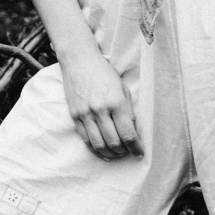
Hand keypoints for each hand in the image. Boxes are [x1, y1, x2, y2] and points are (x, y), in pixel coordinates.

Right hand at [58, 45, 143, 160]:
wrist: (79, 60)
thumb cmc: (104, 72)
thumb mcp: (122, 88)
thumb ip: (128, 110)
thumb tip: (132, 131)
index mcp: (116, 102)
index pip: (128, 134)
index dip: (136, 147)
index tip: (140, 153)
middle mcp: (100, 110)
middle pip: (114, 142)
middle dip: (124, 152)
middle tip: (129, 152)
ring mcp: (85, 114)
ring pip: (99, 145)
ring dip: (111, 154)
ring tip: (118, 154)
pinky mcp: (75, 117)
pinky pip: (86, 140)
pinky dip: (96, 150)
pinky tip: (104, 152)